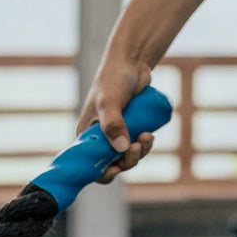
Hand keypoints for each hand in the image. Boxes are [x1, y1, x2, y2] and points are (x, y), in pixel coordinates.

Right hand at [76, 58, 156, 183]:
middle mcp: (100, 137)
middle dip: (127, 159)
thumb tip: (122, 149)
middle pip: (113, 163)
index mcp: (86, 134)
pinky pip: (138, 145)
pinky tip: (151, 135)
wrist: (132, 63)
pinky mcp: (132, 129)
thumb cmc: (113, 79)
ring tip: (147, 137)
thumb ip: (113, 124)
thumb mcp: (109, 102)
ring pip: (128, 155)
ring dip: (139, 152)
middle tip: (137, 146)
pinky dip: (145, 144)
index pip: (90, 164)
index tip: (116, 168)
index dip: (102, 172)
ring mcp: (117, 134)